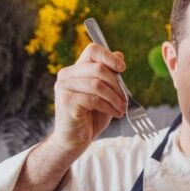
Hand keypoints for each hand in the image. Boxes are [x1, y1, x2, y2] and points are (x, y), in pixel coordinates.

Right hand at [49, 43, 127, 158]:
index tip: (122, 68)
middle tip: (125, 99)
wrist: (75, 140)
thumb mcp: (105, 94)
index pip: (92, 50)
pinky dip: (108, 107)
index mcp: (76, 69)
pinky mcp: (67, 101)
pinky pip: (94, 98)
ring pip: (97, 84)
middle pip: (98, 68)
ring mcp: (64, 87)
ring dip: (115, 98)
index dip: (109, 56)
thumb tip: (120, 55)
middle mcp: (66, 75)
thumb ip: (110, 76)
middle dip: (117, 84)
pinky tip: (114, 113)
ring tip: (121, 108)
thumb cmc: (90, 117)